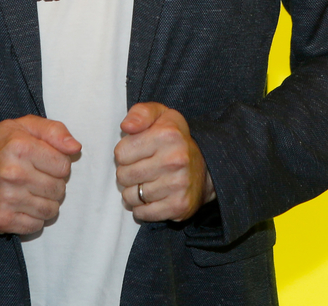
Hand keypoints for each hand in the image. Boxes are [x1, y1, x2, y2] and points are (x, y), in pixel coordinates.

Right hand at [0, 115, 80, 234]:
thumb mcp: (21, 127)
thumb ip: (53, 131)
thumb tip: (75, 147)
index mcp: (21, 146)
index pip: (64, 165)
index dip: (57, 165)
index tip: (43, 163)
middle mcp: (13, 173)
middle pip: (59, 189)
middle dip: (52, 185)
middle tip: (35, 179)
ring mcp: (7, 199)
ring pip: (51, 210)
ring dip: (45, 203)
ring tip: (29, 193)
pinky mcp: (1, 220)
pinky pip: (36, 226)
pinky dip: (33, 219)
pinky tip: (21, 206)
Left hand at [114, 102, 215, 221]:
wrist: (206, 167)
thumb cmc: (175, 138)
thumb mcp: (160, 115)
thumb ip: (140, 113)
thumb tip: (126, 126)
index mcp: (167, 135)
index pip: (120, 153)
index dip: (125, 153)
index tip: (138, 152)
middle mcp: (174, 160)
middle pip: (123, 176)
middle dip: (127, 173)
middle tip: (142, 168)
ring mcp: (177, 185)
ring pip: (130, 197)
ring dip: (134, 191)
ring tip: (147, 182)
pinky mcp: (179, 207)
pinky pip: (143, 213)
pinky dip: (142, 208)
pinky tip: (152, 197)